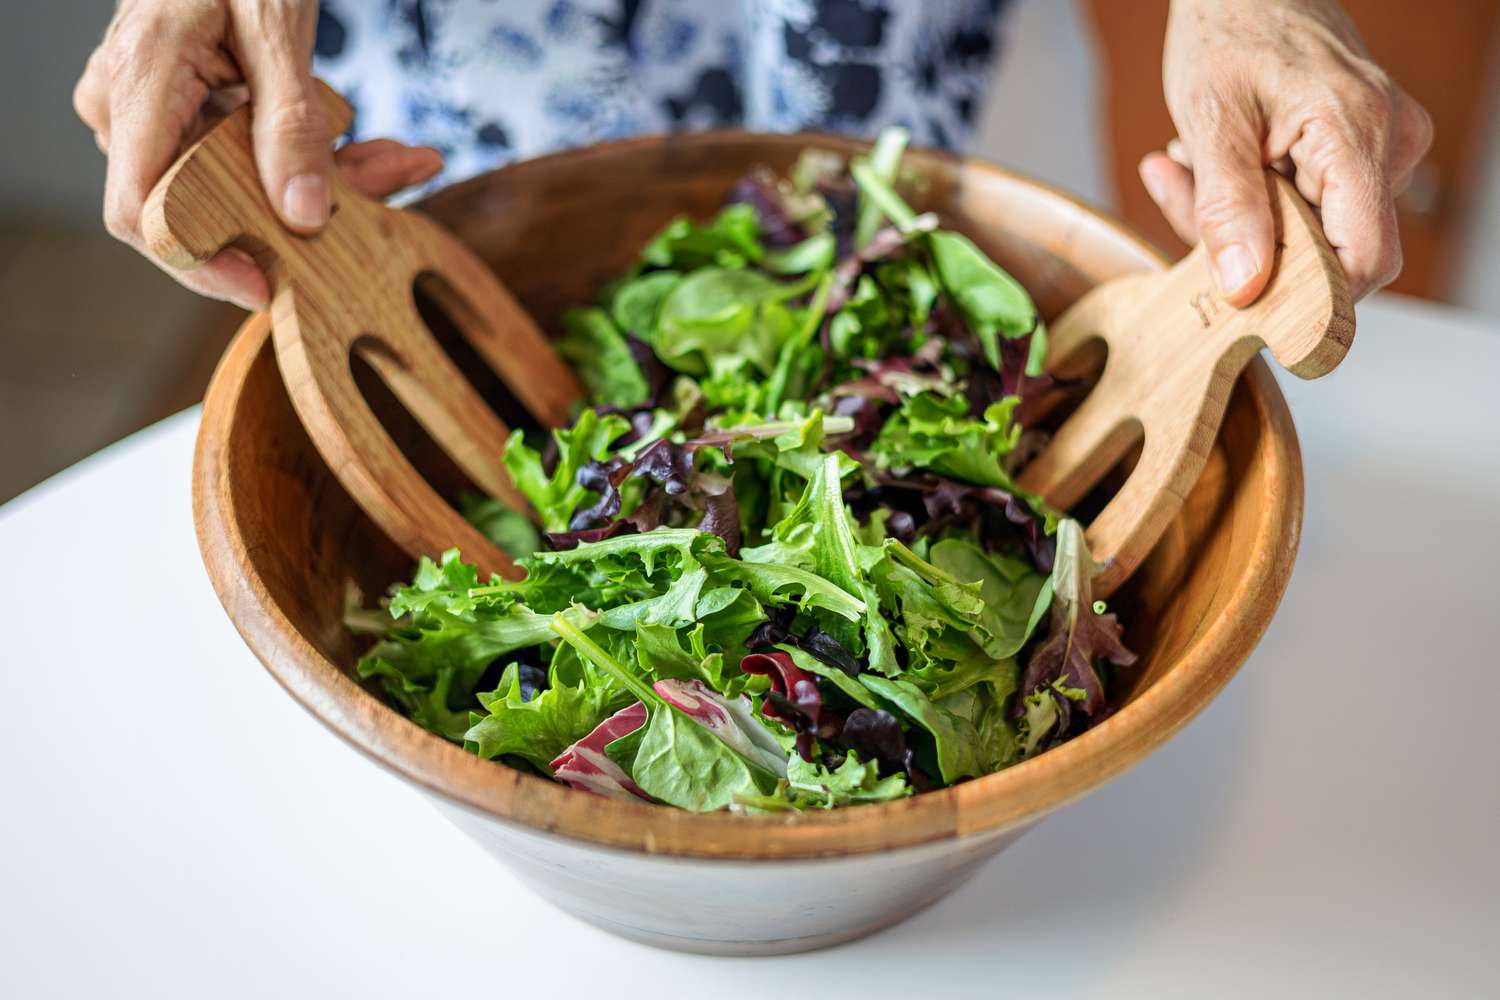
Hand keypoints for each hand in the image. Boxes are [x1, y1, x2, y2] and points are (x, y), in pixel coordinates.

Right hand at [74, 0, 442, 310]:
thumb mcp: (276, 27)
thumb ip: (291, 124)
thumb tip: (303, 216)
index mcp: (139, 84)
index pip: (142, 215)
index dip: (201, 264)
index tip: (269, 283)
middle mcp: (132, 107)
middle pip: (210, 204)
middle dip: (304, 211)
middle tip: (390, 185)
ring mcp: (156, 112)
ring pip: (242, 186)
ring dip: (329, 182)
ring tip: (400, 160)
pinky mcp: (188, 113)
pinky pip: (250, 159)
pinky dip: (317, 158)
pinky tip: (379, 151)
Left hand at [1144, 0, 1432, 303]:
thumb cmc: (1230, 27)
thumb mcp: (1211, 117)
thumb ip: (1226, 206)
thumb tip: (1244, 285)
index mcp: (1358, 135)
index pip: (1365, 259)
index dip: (1308, 295)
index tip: (1241, 294)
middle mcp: (1389, 144)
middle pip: (1330, 253)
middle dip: (1248, 246)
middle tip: (1185, 193)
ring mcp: (1380, 148)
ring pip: (1313, 234)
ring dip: (1241, 219)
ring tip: (1193, 163)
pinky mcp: (1359, 152)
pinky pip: (1309, 208)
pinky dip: (1254, 199)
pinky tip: (1218, 161)